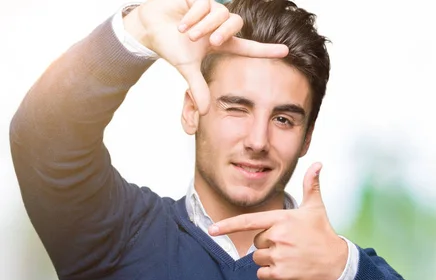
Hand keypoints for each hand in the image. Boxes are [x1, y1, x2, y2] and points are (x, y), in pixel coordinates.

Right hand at [124, 0, 287, 112]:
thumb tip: (204, 112)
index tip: (286, 51)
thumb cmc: (170, 45)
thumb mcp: (186, 67)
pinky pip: (204, 5)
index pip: (248, 47)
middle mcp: (219, 25)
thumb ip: (198, 87)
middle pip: (235, 24)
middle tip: (208, 42)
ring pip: (220, 14)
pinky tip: (181, 22)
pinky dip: (192, 17)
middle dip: (222, 32)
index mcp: (220, 43)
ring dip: (202, 26)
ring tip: (186, 34)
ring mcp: (210, 10)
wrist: (149, 27)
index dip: (266, 50)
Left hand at [209, 163, 347, 279]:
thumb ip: (311, 185)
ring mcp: (278, 256)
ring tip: (291, 257)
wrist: (336, 264)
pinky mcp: (280, 274)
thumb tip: (317, 164)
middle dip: (269, 244)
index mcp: (282, 219)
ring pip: (258, 259)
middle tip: (290, 245)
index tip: (211, 230)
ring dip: (270, 260)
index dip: (228, 226)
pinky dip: (271, 275)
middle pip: (257, 242)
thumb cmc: (323, 233)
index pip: (248, 221)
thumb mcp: (316, 208)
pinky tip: (289, 269)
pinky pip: (261, 274)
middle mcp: (278, 236)